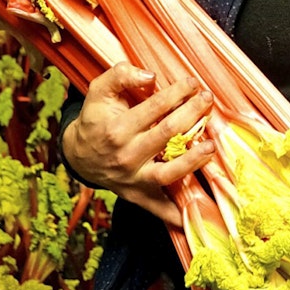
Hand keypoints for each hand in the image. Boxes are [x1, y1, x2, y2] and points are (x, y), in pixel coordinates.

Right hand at [62, 62, 216, 227]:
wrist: (79, 155)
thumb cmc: (95, 119)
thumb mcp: (98, 91)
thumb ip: (120, 76)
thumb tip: (150, 75)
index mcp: (118, 129)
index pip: (156, 107)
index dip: (178, 92)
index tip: (193, 83)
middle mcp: (127, 155)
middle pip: (167, 134)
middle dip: (192, 114)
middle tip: (207, 100)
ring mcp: (133, 178)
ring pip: (168, 173)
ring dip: (194, 160)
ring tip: (211, 145)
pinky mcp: (137, 194)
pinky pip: (159, 207)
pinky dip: (176, 214)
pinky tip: (196, 213)